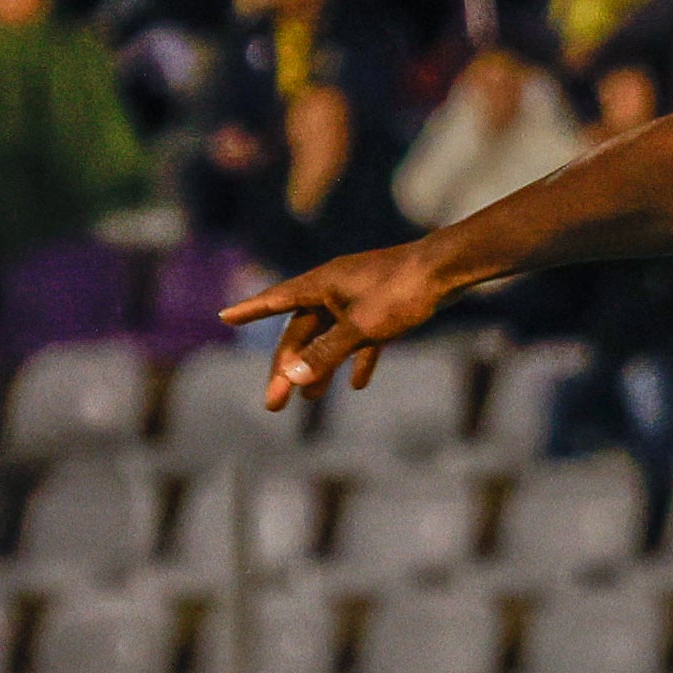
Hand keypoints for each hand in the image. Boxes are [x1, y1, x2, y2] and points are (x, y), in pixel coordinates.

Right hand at [222, 240, 458, 408]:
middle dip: (288, 369)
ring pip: (330, 338)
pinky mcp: (383, 308)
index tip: (225, 317)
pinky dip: (356, 358)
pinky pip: (361, 338)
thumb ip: (326, 352)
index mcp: (320, 285)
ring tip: (309, 400)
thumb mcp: (360, 326)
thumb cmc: (402, 291)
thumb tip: (293, 377)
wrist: (448, 269)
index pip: (275, 300)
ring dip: (319, 368)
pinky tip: (356, 383)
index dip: (250, 311)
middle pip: (302, 333)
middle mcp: (334, 289)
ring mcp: (358, 298)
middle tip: (273, 403)